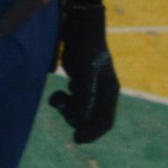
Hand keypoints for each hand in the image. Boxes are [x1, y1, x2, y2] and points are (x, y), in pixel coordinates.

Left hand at [48, 1, 119, 143]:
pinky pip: (71, 101)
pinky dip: (63, 100)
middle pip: (89, 119)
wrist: (80, 29)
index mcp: (110, 92)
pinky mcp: (79, 83)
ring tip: (58, 97)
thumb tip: (78, 120)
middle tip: (63, 107)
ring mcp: (91, 88)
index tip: (76, 138)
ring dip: (66, 108)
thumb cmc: (86, 49)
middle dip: (74, 117)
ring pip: (79, 111)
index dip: (92, 133)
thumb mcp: (85, 74)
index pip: (105, 122)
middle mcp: (102, 93)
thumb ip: (83, 98)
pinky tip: (61, 90)